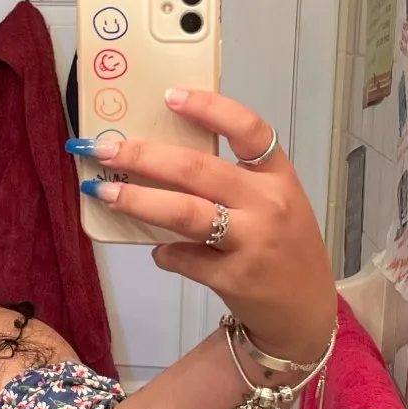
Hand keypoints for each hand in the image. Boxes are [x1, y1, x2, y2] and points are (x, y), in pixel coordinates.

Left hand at [74, 88, 336, 360]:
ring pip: (184, 212)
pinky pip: (183, 258)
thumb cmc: (284, 248)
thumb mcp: (274, 203)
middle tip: (102, 148)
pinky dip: (163, 253)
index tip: (168, 96)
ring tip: (103, 191)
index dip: (209, 108)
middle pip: (197, 169)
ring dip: (137, 199)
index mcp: (278, 176)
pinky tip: (158, 251)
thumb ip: (233, 181)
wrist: (306, 312)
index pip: (249, 129)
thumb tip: (160, 160)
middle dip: (143, 154)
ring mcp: (251, 242)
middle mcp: (268, 204)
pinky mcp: (234, 278)